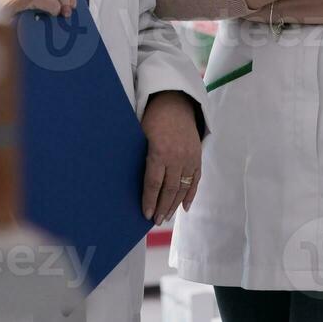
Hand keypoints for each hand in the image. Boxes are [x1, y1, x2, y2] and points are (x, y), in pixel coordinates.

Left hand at [140, 91, 201, 225]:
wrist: (176, 102)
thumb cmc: (153, 118)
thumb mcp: (140, 134)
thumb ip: (139, 156)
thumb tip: (126, 178)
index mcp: (159, 151)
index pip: (154, 183)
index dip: (149, 200)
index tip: (145, 214)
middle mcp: (176, 157)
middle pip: (169, 189)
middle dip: (162, 207)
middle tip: (156, 221)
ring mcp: (189, 158)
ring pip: (183, 188)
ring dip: (174, 205)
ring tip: (167, 217)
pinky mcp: (197, 156)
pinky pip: (195, 180)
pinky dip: (191, 194)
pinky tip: (185, 207)